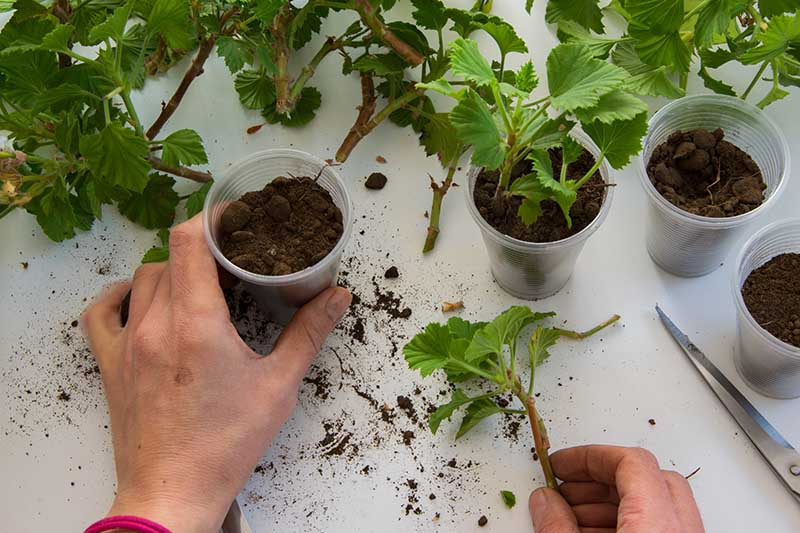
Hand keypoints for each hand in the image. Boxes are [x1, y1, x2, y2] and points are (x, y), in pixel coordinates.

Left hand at [81, 215, 351, 531]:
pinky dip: (122, 295)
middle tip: (233, 260)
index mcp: (197, 323)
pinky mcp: (111, 363)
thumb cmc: (226, 442)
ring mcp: (126, 343)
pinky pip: (102, 312)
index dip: (212, 220)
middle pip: (170, 255)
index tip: (236, 219)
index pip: (190, 242)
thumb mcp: (278, 385)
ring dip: (173, 270)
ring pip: (143, 279)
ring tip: (202, 283)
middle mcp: (155, 324)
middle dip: (203, 248)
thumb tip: (338, 296)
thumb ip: (309, 333)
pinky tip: (142, 299)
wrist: (174, 490)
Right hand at [529, 445, 703, 531]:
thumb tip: (545, 501)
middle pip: (648, 479)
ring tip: (571, 518)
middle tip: (565, 487)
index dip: (591, 456)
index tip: (562, 464)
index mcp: (659, 524)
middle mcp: (683, 531)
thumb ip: (558, 526)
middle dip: (600, 479)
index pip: (631, 462)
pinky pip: (661, 528)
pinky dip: (629, 524)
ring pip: (656, 506)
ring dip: (611, 504)